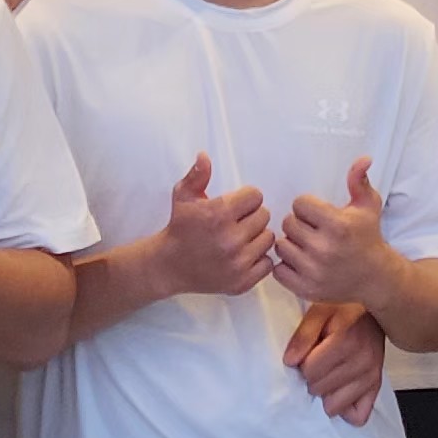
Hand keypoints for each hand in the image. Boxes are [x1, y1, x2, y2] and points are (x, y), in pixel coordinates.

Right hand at [147, 152, 275, 298]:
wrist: (169, 266)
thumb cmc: (180, 227)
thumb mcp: (183, 197)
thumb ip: (197, 175)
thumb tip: (204, 156)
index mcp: (218, 214)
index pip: (256, 196)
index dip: (246, 199)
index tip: (235, 206)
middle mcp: (230, 239)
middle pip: (264, 216)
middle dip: (251, 216)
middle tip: (237, 222)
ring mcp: (237, 263)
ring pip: (268, 239)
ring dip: (257, 237)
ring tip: (241, 238)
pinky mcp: (242, 282)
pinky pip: (268, 263)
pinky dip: (258, 259)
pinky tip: (243, 255)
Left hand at [272, 160, 404, 304]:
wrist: (375, 278)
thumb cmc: (368, 238)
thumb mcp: (368, 206)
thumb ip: (359, 181)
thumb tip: (363, 159)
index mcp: (338, 225)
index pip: (300, 204)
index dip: (307, 206)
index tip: (318, 214)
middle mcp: (324, 249)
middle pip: (288, 224)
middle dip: (298, 224)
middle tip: (312, 230)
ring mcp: (313, 271)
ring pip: (281, 246)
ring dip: (290, 244)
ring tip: (306, 245)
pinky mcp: (305, 288)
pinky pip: (278, 270)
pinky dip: (286, 266)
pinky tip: (300, 262)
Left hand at [284, 298, 387, 423]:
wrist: (373, 311)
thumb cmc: (345, 310)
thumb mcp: (319, 310)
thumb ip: (303, 335)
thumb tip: (290, 360)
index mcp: (347, 341)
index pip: (310, 371)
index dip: (303, 363)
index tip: (308, 353)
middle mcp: (363, 361)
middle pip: (319, 389)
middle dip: (313, 378)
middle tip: (318, 362)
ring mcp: (371, 376)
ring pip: (334, 406)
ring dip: (326, 393)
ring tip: (329, 374)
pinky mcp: (376, 386)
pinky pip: (358, 415)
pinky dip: (346, 407)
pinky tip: (340, 390)